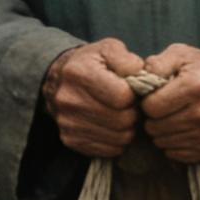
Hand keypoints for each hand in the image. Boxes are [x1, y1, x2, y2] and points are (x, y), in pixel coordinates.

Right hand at [43, 38, 144, 157]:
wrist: (58, 79)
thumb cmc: (92, 63)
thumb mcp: (109, 49)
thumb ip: (128, 59)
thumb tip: (141, 77)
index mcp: (80, 73)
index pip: (122, 96)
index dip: (134, 95)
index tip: (132, 91)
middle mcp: (69, 99)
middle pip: (121, 120)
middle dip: (133, 113)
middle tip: (131, 106)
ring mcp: (68, 122)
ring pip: (118, 138)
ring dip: (128, 129)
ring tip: (123, 115)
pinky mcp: (70, 139)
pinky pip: (108, 150)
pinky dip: (117, 141)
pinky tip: (113, 126)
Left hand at [140, 44, 199, 163]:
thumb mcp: (181, 54)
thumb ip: (157, 63)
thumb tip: (136, 80)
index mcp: (196, 86)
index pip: (151, 107)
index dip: (147, 101)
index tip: (155, 95)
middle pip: (155, 128)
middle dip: (153, 118)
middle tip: (162, 107)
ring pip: (163, 143)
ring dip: (162, 132)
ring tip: (172, 116)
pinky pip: (176, 155)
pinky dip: (174, 143)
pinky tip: (182, 128)